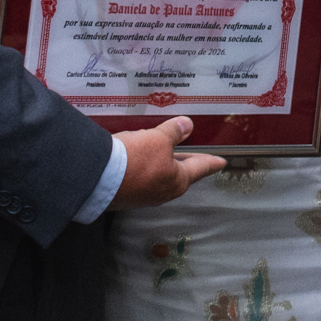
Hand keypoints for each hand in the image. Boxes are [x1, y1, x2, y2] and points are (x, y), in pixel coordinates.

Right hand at [110, 117, 224, 207]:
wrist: (99, 178)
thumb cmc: (134, 161)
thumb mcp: (158, 139)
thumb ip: (174, 132)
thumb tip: (186, 126)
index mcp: (178, 180)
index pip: (201, 167)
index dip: (212, 162)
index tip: (221, 163)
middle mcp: (163, 191)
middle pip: (180, 173)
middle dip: (186, 161)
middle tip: (195, 155)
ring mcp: (144, 195)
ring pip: (159, 175)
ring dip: (162, 162)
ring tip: (163, 149)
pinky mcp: (127, 194)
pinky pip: (142, 177)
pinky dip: (145, 165)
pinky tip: (138, 156)